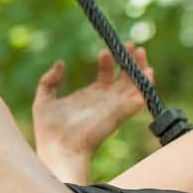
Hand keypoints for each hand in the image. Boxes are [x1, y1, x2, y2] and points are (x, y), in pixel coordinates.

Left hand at [33, 46, 152, 183]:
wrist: (57, 149)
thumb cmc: (49, 130)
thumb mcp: (44, 100)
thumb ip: (49, 81)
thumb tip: (60, 63)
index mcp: (91, 95)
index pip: (106, 73)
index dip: (108, 60)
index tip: (104, 50)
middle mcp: (107, 100)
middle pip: (125, 76)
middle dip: (130, 59)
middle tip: (130, 44)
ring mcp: (115, 106)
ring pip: (136, 84)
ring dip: (141, 67)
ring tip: (140, 51)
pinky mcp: (121, 113)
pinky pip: (140, 98)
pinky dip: (146, 85)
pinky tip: (148, 72)